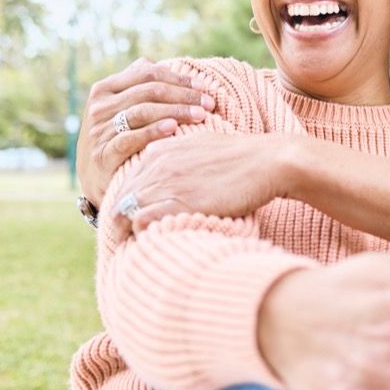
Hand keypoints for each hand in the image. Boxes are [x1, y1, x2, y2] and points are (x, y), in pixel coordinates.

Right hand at [78, 57, 214, 206]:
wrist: (96, 177)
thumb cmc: (117, 136)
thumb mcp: (121, 107)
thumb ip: (138, 85)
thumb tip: (163, 65)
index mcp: (105, 88)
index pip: (147, 74)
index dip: (179, 78)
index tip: (204, 87)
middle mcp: (99, 106)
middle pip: (149, 91)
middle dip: (184, 95)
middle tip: (209, 104)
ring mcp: (99, 130)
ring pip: (142, 112)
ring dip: (176, 111)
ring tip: (200, 115)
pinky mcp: (104, 154)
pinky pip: (130, 138)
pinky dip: (153, 131)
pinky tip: (173, 128)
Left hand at [107, 131, 288, 233]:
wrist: (267, 162)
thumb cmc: (243, 157)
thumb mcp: (202, 145)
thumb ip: (179, 157)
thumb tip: (173, 174)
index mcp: (160, 150)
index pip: (127, 182)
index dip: (130, 203)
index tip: (139, 219)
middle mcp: (157, 165)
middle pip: (122, 198)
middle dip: (124, 219)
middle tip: (135, 239)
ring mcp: (166, 183)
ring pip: (126, 211)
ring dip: (132, 229)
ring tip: (146, 243)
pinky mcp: (179, 202)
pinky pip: (142, 222)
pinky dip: (144, 233)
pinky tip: (159, 239)